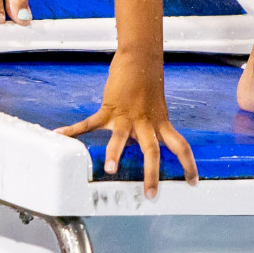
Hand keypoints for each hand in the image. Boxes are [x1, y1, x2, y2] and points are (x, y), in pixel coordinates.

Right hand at [56, 52, 197, 198]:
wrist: (140, 58)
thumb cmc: (148, 82)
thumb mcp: (155, 107)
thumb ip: (149, 126)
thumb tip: (140, 143)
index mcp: (160, 123)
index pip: (180, 146)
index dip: (188, 164)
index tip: (193, 182)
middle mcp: (146, 122)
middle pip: (152, 150)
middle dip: (151, 173)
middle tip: (150, 194)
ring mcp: (127, 116)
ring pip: (122, 138)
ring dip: (114, 154)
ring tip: (108, 170)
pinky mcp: (109, 109)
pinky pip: (89, 123)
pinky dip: (74, 130)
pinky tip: (59, 135)